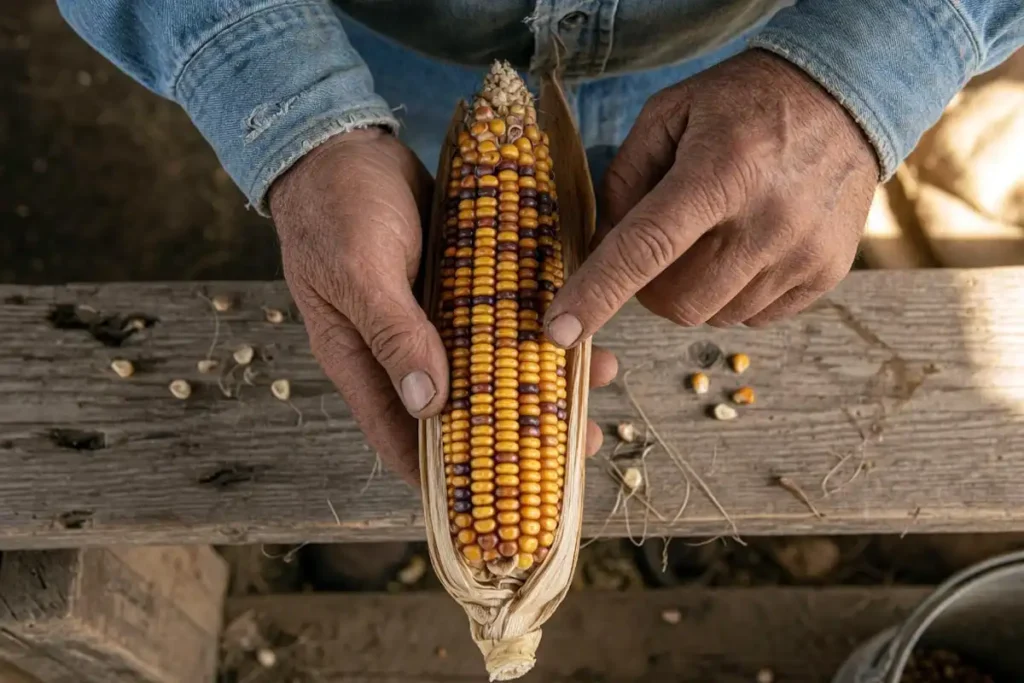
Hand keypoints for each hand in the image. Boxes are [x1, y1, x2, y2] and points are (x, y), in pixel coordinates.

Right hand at [270, 129, 616, 483]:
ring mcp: (436, 316)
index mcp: (365, 360)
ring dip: (541, 375)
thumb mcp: (359, 270)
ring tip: (597, 380)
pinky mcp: (462, 281)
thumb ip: (393, 334)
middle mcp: (404, 349)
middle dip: (518, 431)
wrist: (344, 143)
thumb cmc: (335, 206)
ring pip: (492, 364)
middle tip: (577, 444)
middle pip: (463, 409)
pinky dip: (536, 326)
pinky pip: (504, 316)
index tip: (500, 503)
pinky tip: (579, 330)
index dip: (447, 475)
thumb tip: (430, 404)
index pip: (402, 438)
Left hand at [544, 49, 878, 346]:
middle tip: (656, 252)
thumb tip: (598, 249)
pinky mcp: (825, 273)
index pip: (646, 248)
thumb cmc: (740, 105)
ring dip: (693, 291)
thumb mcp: (668, 116)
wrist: (843, 97)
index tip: (559, 331)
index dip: (597, 294)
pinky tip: (744, 248)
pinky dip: (732, 295)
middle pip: (677, 300)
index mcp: (720, 172)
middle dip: (648, 289)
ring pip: (713, 315)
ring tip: (711, 238)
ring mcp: (803, 253)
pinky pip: (753, 317)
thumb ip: (623, 182)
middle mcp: (767, 219)